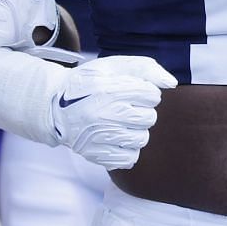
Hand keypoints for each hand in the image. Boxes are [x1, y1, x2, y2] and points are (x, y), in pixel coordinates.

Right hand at [45, 56, 174, 169]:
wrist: (55, 107)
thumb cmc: (89, 84)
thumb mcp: (113, 66)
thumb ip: (145, 68)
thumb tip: (171, 83)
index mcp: (110, 90)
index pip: (152, 95)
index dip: (145, 92)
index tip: (131, 92)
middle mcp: (105, 114)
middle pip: (149, 118)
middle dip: (142, 112)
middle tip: (126, 108)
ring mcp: (99, 137)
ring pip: (142, 139)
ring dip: (136, 131)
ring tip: (120, 123)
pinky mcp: (96, 154)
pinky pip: (129, 159)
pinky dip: (127, 150)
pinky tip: (116, 138)